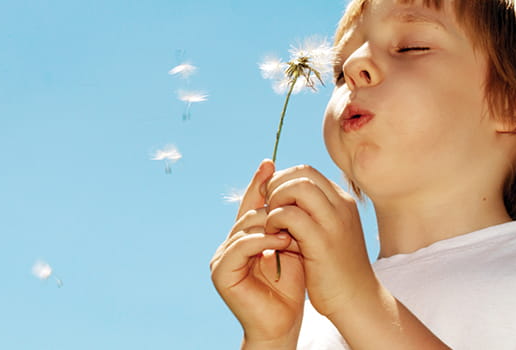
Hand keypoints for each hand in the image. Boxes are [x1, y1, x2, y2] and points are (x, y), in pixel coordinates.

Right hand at [210, 160, 304, 346]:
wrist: (283, 322)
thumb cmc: (292, 287)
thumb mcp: (293, 246)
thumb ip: (287, 221)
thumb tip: (295, 186)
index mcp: (245, 238)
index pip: (250, 205)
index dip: (258, 184)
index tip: (270, 163)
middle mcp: (229, 245)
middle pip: (247, 214)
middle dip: (270, 209)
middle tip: (291, 205)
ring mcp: (222, 258)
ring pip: (244, 228)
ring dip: (269, 227)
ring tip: (292, 231)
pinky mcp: (220, 272)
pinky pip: (240, 247)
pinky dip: (260, 243)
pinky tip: (280, 242)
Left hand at [263, 164, 372, 318]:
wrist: (356, 300)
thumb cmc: (336, 269)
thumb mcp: (326, 233)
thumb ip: (310, 214)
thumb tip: (281, 198)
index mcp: (342, 202)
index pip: (308, 172)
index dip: (283, 180)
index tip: (270, 199)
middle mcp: (342, 206)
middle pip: (303, 173)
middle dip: (277, 185)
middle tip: (266, 207)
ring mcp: (334, 222)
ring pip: (299, 186)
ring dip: (276, 199)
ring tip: (270, 220)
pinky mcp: (322, 242)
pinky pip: (291, 215)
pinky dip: (276, 220)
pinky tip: (273, 235)